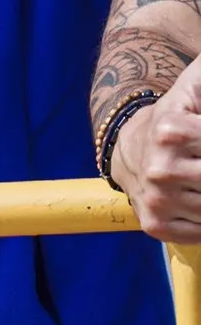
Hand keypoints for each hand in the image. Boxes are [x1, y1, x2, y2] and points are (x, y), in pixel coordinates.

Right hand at [111, 60, 200, 242]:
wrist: (130, 146)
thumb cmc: (176, 118)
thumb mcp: (193, 91)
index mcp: (170, 131)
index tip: (198, 143)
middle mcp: (159, 168)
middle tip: (198, 161)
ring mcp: (157, 199)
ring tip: (195, 176)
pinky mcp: (155, 224)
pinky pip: (200, 233)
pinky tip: (193, 199)